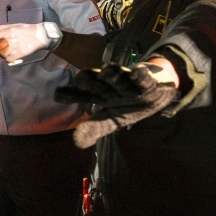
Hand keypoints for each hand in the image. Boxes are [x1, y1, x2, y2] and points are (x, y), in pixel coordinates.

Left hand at [0, 23, 62, 64]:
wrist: (40, 35)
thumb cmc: (25, 29)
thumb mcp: (13, 25)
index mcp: (9, 30)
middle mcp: (11, 38)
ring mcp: (16, 46)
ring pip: (3, 54)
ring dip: (3, 55)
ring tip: (7, 53)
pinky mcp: (21, 53)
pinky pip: (9, 60)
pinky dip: (8, 60)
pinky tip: (11, 58)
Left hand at [54, 62, 178, 147]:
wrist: (157, 93)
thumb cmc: (129, 105)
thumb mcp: (112, 120)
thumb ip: (96, 129)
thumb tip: (76, 143)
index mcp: (100, 95)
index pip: (82, 94)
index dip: (70, 94)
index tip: (57, 94)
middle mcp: (110, 85)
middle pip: (97, 82)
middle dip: (89, 81)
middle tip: (79, 79)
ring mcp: (128, 82)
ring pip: (118, 77)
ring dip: (112, 75)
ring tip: (106, 73)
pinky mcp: (146, 81)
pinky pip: (142, 78)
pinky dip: (140, 75)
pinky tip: (137, 72)